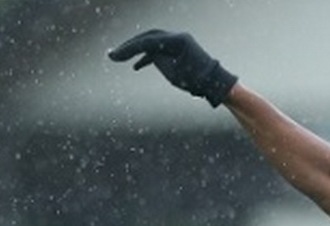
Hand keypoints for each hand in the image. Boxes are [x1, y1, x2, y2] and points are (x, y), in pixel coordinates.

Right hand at [109, 29, 237, 106]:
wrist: (215, 84)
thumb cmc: (197, 81)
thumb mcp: (173, 73)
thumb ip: (158, 60)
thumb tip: (147, 54)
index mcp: (178, 40)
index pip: (148, 42)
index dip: (129, 49)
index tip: (114, 56)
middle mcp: (178, 37)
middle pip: (148, 37)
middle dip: (130, 46)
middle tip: (113, 55)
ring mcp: (177, 42)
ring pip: (152, 43)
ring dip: (136, 51)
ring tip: (120, 58)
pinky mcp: (177, 50)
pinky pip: (159, 50)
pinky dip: (147, 57)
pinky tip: (135, 67)